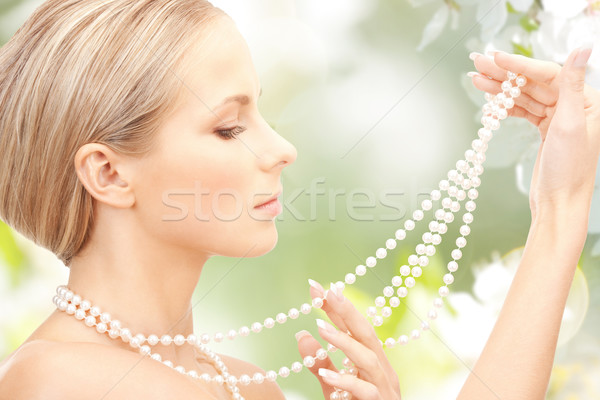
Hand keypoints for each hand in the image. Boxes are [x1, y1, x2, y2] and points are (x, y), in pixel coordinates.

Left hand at [295, 280, 400, 399]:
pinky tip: (324, 374)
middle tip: (326, 292)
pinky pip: (366, 391)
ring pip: (369, 359)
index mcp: (373, 363)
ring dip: (344, 341)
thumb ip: (321, 364)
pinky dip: (346, 381)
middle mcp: (382, 371)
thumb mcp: (334, 388)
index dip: (337, 307)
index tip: (316, 287)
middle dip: (347, 311)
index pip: (355, 328)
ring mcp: (384, 389)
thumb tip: (301, 335)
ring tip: (319, 327)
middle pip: (368, 334)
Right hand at [469, 47, 599, 221]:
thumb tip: (584, 47)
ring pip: (525, 95)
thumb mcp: (571, 124)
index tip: (495, 58)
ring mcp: (558, 117)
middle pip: (533, 82)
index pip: (548, 73)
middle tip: (478, 63)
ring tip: (476, 80)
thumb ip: (572, 84)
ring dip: (500, 88)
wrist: (559, 203)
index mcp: (586, 100)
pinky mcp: (545, 129)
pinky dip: (505, 106)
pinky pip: (523, 110)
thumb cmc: (569, 169)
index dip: (519, 64)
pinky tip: (490, 102)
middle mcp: (574, 105)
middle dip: (504, 73)